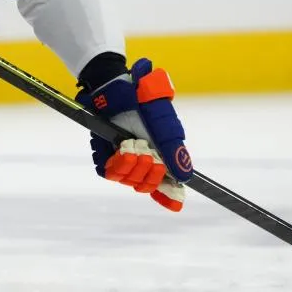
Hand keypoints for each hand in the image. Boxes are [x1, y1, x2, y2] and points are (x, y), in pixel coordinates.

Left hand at [77, 58, 192, 211]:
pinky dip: (117, 166)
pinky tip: (121, 152)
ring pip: (129, 181)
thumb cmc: (144, 102)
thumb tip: (186, 177)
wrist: (117, 87)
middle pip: (147, 185)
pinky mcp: (105, 154)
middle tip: (150, 157)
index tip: (174, 203)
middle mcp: (142, 159)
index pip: (166, 183)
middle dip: (150, 176)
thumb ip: (174, 150)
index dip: (169, 195)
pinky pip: (110, 173)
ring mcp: (123, 157)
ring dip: (133, 168)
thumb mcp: (164, 125)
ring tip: (134, 149)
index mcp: (161, 154)